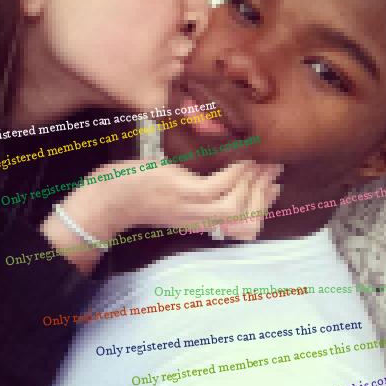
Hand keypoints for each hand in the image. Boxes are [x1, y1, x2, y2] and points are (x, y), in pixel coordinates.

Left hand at [41, 159, 280, 272]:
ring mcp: (190, 207)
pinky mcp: (180, 191)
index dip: (264, 208)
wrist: (109, 198)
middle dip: (265, 193)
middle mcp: (199, 220)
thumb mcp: (176, 200)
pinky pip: (219, 186)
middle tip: (274, 168)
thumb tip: (227, 179)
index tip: (275, 186)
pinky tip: (242, 158)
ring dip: (255, 181)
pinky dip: (237, 172)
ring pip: (237, 203)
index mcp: (200, 223)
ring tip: (261, 161)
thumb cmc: (142, 194)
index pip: (243, 227)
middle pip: (246, 217)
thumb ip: (201, 195)